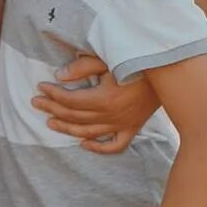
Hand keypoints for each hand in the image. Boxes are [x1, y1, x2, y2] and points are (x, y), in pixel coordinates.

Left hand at [33, 55, 158, 153]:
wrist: (171, 76)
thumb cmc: (137, 62)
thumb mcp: (109, 59)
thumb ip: (83, 67)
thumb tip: (59, 76)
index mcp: (104, 98)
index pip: (70, 100)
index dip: (52, 94)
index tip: (40, 87)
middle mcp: (111, 116)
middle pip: (74, 116)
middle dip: (52, 109)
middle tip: (36, 103)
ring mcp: (122, 125)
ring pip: (88, 133)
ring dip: (67, 128)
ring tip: (50, 122)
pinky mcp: (132, 128)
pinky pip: (114, 146)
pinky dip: (98, 147)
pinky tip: (84, 143)